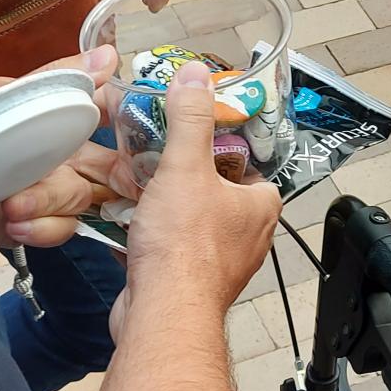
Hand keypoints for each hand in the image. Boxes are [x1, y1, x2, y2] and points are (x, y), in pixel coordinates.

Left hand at [0, 46, 128, 249]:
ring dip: (51, 205)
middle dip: (107, 181)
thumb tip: (111, 55)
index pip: (112, 122)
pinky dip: (41, 229)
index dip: (133, 134)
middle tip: (101, 186)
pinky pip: (58, 233)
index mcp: (56, 118)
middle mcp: (56, 156)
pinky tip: (12, 221)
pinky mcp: (24, 226)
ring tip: (14, 205)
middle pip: (108, 172)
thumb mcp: (3, 100)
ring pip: (83, 204)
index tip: (144, 146)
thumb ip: (58, 82)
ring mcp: (42, 193)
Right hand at [111, 60, 281, 334]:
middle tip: (162, 161)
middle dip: (190, 179)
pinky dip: (154, 238)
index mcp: (261, 207)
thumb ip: (191, 120)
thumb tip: (195, 77)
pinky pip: (173, 251)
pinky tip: (129, 225)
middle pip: (220, 194)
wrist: (160, 313)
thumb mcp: (186, 166)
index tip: (199, 138)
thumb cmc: (184, 247)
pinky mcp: (190, 284)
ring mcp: (220, 264)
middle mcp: (248, 238)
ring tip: (141, 188)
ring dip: (169, 209)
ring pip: (195, 223)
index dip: (227, 151)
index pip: (254, 168)